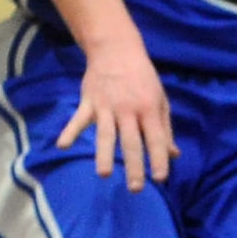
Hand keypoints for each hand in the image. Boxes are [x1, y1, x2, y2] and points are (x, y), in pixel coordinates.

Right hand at [56, 31, 176, 190]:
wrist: (116, 49)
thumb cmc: (142, 77)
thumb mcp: (159, 98)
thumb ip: (165, 128)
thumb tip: (173, 154)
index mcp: (149, 108)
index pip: (156, 137)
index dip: (159, 158)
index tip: (161, 179)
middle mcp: (128, 109)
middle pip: (131, 141)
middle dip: (134, 165)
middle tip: (136, 188)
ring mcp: (106, 106)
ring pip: (106, 134)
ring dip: (104, 154)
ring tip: (104, 174)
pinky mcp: (89, 101)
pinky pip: (79, 119)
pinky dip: (70, 131)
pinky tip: (62, 145)